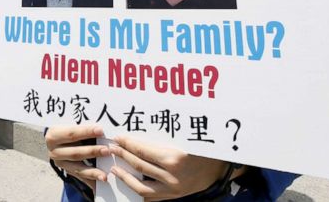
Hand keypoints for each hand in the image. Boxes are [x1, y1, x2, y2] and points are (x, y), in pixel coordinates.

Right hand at [46, 124, 107, 189]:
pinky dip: (91, 179)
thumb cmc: (67, 128)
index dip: (86, 132)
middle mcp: (54, 151)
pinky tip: (101, 180)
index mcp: (53, 136)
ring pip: (78, 168)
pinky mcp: (67, 171)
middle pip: (75, 153)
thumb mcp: (69, 124)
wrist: (57, 140)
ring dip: (93, 171)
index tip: (100, 130)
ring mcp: (60, 163)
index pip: (71, 134)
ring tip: (105, 174)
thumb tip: (99, 129)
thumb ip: (81, 126)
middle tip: (107, 150)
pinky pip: (81, 176)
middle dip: (92, 152)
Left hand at [108, 135, 232, 199]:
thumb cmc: (200, 149)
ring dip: (125, 176)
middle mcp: (171, 176)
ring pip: (140, 185)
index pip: (143, 150)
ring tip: (114, 168)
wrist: (217, 170)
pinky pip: (149, 196)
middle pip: (139, 165)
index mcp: (174, 158)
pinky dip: (136, 190)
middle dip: (123, 156)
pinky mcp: (171, 197)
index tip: (118, 138)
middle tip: (111, 148)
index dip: (128, 144)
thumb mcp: (183, 140)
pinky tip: (128, 182)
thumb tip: (137, 133)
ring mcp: (171, 189)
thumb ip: (161, 139)